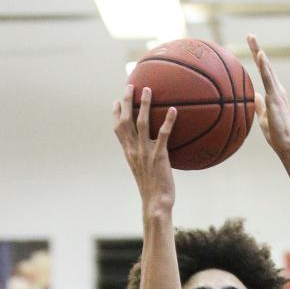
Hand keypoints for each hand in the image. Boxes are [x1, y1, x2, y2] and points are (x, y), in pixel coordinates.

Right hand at [113, 83, 176, 210]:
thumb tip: (149, 151)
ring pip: (141, 122)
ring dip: (144, 104)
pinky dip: (168, 121)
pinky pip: (163, 134)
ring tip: (148, 90)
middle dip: (126, 101)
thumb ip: (143, 158)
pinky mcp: (159, 156)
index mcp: (128, 153)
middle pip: (126, 120)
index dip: (116, 114)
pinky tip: (173, 110)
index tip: (116, 101)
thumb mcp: (143, 172)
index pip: (118, 130)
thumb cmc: (152, 190)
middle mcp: (134, 150)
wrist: (155, 203)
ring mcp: (145, 152)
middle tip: (130, 85)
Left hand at [247, 35, 289, 155]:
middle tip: (249, 35)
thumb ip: (258, 105)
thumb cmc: (276, 135)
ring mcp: (277, 92)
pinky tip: (260, 55)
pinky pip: (268, 79)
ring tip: (251, 39)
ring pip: (266, 68)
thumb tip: (253, 96)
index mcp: (274, 94)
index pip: (264, 73)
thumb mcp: (264, 117)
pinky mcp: (275, 98)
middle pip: (265, 65)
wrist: (287, 145)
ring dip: (259, 52)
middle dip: (257, 49)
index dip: (258, 59)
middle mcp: (277, 89)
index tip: (251, 46)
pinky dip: (264, 66)